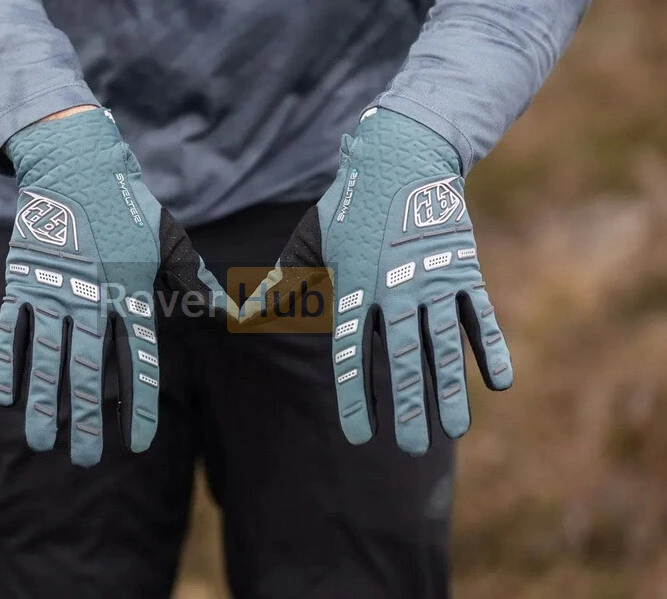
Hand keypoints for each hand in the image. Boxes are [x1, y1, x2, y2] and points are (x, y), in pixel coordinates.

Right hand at [0, 108, 225, 466]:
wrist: (74, 160)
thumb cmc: (127, 203)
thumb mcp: (168, 238)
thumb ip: (192, 279)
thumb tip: (227, 310)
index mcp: (131, 289)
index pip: (139, 359)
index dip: (139, 404)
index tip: (137, 443)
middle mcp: (92, 296)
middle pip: (88, 371)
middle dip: (86, 421)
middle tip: (86, 461)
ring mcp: (53, 288)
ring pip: (46, 358)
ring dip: (44, 404)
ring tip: (43, 443)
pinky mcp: (22, 277)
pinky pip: (10, 330)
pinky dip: (6, 364)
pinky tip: (6, 399)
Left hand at [255, 108, 512, 454]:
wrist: (402, 156)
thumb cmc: (348, 207)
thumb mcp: (308, 243)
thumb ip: (280, 285)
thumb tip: (238, 314)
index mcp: (353, 287)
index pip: (352, 354)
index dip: (355, 396)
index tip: (358, 436)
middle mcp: (393, 288)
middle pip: (401, 358)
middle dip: (406, 406)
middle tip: (407, 449)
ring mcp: (433, 278)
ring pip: (444, 345)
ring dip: (450, 390)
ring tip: (453, 430)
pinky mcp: (464, 267)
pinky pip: (482, 316)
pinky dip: (491, 348)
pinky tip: (500, 384)